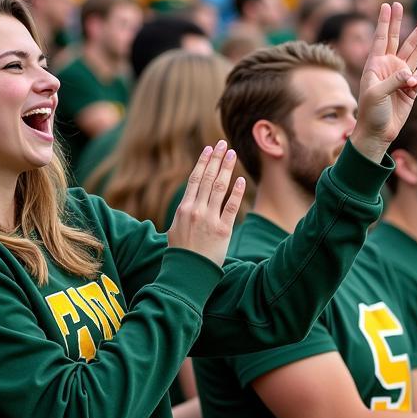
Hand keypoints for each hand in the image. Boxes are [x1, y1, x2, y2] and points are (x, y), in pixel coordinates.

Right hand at [167, 141, 245, 266]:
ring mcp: (209, 219)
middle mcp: (196, 210)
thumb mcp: (175, 230)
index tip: (210, 149)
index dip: (203, 162)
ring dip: (226, 169)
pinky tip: (241, 180)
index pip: (195, 179)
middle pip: (207, 178)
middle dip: (216, 159)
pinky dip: (236, 193)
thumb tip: (189, 203)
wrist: (187, 273)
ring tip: (233, 154)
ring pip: (219, 188)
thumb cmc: (181, 253)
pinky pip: (231, 207)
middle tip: (223, 144)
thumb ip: (184, 214)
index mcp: (183, 209)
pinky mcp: (222, 230)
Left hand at [351, 1, 416, 161]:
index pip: (381, 39)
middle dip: (402, 23)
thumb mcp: (377, 94)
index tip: (388, 5)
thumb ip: (394, 81)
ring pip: (414, 52)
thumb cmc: (371, 113)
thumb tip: (411, 73)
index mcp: (375, 65)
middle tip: (403, 5)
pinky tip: (411, 86)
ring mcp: (400, 76)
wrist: (378, 133)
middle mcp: (388, 67)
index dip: (385, 22)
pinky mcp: (411, 88)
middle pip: (398, 40)